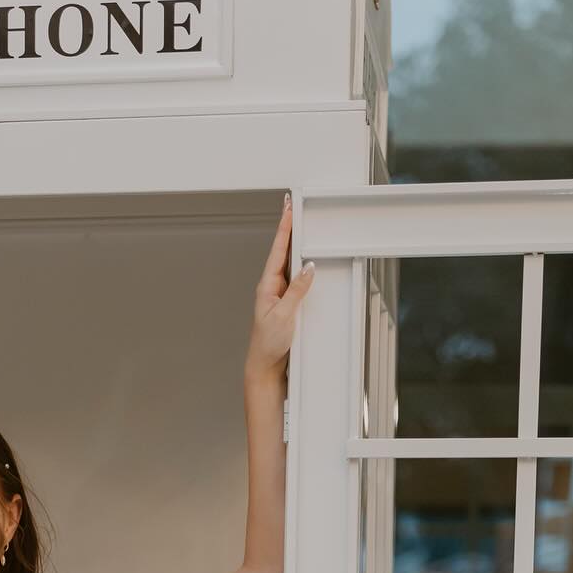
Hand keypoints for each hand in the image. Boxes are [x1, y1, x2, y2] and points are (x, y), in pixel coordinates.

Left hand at [244, 195, 314, 385]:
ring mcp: (280, 294)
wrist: (265, 367)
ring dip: (296, 243)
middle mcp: (272, 287)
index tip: (289, 207)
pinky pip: (297, 278)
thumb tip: (308, 267)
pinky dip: (302, 264)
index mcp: (267, 286)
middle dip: (290, 228)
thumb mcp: (284, 316)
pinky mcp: (287, 303)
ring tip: (301, 222)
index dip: (284, 227)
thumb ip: (297, 291)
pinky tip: (307, 257)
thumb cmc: (268, 345)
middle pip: (284, 251)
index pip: (278, 250)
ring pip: (291, 263)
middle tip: (294, 205)